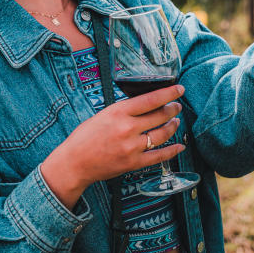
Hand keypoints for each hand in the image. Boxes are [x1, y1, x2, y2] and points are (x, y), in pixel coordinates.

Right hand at [40, 85, 185, 206]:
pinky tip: (179, 146)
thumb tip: (147, 104)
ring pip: (162, 134)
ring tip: (175, 121)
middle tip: (177, 106)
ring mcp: (132, 147)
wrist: (74, 163)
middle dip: (173, 109)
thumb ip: (125, 110)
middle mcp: (127, 128)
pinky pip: (159, 156)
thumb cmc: (85, 137)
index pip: (151, 99)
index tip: (179, 89)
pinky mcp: (133, 163)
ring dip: (172, 126)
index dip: (169, 93)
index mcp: (119, 112)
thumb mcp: (104, 114)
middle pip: (160, 115)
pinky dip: (172, 151)